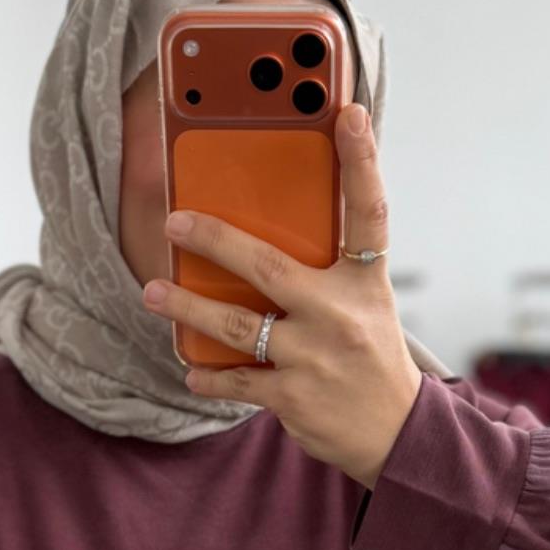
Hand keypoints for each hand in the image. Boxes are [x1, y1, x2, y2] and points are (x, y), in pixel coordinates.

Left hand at [139, 102, 423, 488]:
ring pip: (236, 326)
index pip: (368, 213)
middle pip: (268, 267)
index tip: (347, 114)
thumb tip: (262, 244)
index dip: (361, 160)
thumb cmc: (372, 359)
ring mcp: (315, 358)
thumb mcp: (366, 306)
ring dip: (187, 309)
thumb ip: (328, 274)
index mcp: (365, 283)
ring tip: (152, 293)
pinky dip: (209, 375)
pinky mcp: (294, 397)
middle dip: (216, 241)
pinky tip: (190, 369)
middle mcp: (341, 315)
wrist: (398, 435)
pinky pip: (237, 380)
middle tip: (175, 222)